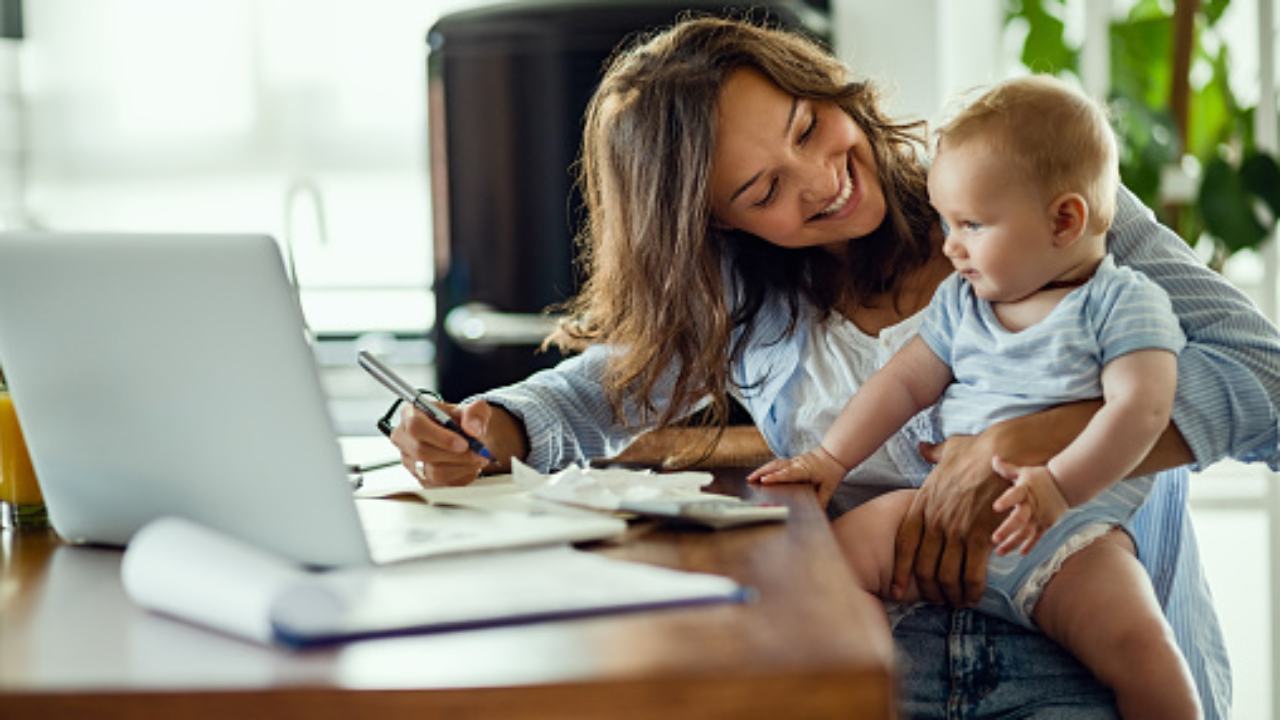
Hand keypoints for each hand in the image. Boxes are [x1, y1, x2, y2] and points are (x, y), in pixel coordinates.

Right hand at [390, 399, 492, 486]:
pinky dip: (461, 477)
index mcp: (411, 413)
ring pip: (433, 472)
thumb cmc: (463, 420)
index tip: (464, 443)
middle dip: (456, 455)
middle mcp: (405, 438)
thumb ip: (475, 413)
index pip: (416, 426)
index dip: (440, 437)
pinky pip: (440, 485)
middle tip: (478, 453)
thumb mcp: (474, 409)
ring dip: (461, 467)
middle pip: (422, 452)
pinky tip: (470, 466)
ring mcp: (410, 461)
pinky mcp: (420, 479)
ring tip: (478, 458)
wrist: (466, 437)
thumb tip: (472, 428)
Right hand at [748, 446, 846, 507]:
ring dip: (762, 470)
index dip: (775, 477)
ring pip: (775, 463)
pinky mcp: (792, 461)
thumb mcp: (829, 488)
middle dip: (761, 472)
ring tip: (751, 478)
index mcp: (805, 470)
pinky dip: (767, 468)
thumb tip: (817, 513)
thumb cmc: (831, 471)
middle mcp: (796, 464)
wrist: (834, 454)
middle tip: (750, 480)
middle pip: (776, 466)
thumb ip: (822, 500)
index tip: (764, 480)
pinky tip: (761, 474)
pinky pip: (777, 464)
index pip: (788, 473)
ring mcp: (793, 461)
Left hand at [891, 435, 1008, 606]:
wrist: (1004, 451)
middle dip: (929, 589)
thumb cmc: (978, 450)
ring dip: (951, 594)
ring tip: (956, 602)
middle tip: (937, 600)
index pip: (904, 544)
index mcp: (923, 503)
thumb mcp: (947, 450)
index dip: (900, 571)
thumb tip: (922, 447)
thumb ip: (932, 454)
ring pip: (946, 574)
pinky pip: (972, 572)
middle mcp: (935, 520)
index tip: (897, 589)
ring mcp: (956, 529)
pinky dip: (972, 589)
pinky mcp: (980, 535)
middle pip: (923, 566)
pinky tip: (974, 596)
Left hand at [990, 458, 1068, 555]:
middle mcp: (1032, 505)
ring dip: (1013, 542)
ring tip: (999, 552)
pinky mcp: (1046, 524)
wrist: (1066, 485)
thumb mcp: (1024, 471)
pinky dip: (1029, 545)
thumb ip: (1007, 469)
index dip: (1005, 501)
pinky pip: (1037, 537)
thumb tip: (994, 458)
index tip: (995, 507)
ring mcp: (1040, 517)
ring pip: (1026, 532)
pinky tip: (1020, 553)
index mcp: (1025, 490)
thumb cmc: (1040, 477)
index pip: (1014, 495)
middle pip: (1019, 519)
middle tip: (994, 539)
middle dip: (1007, 529)